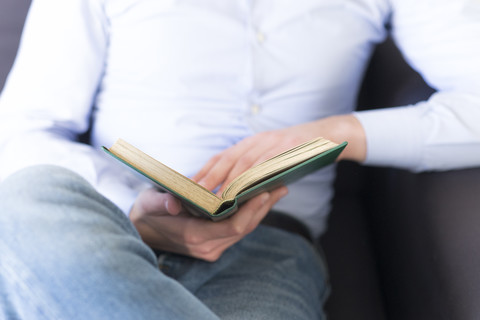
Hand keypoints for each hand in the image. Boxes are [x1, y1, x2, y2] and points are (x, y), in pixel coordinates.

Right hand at [129, 187, 287, 261]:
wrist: (142, 231)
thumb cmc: (147, 213)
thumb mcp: (150, 204)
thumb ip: (162, 204)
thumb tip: (174, 203)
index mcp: (194, 236)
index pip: (231, 227)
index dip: (250, 210)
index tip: (265, 191)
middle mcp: (208, 246)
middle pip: (244, 228)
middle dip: (262, 207)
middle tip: (280, 185)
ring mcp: (213, 247)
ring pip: (244, 229)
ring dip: (261, 210)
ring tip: (278, 188)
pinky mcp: (215, 243)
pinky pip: (238, 228)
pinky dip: (251, 213)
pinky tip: (262, 198)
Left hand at [192, 114, 365, 192]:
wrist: (327, 137)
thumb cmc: (297, 151)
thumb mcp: (272, 155)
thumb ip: (254, 168)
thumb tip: (234, 190)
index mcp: (251, 143)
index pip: (222, 156)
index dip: (204, 171)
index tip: (190, 187)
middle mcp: (258, 141)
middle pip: (228, 159)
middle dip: (209, 177)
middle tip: (195, 195)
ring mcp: (274, 144)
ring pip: (246, 162)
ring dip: (229, 181)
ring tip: (216, 199)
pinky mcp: (289, 149)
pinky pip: (269, 164)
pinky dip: (256, 178)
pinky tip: (246, 191)